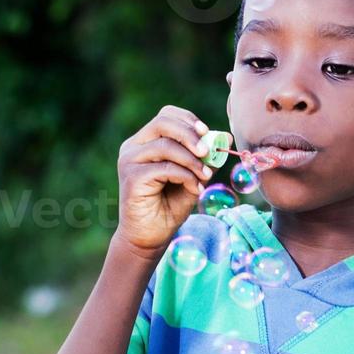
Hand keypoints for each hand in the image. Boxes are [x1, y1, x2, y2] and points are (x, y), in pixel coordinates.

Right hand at [112, 104, 213, 256]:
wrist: (149, 237)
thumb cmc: (169, 207)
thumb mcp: (191, 177)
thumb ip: (202, 159)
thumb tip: (225, 138)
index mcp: (144, 142)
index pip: (166, 116)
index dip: (188, 120)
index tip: (207, 132)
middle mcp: (133, 148)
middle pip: (162, 123)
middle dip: (190, 134)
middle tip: (207, 151)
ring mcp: (129, 161)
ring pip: (165, 146)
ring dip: (191, 160)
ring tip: (205, 176)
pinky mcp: (132, 178)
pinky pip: (165, 168)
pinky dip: (186, 176)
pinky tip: (195, 189)